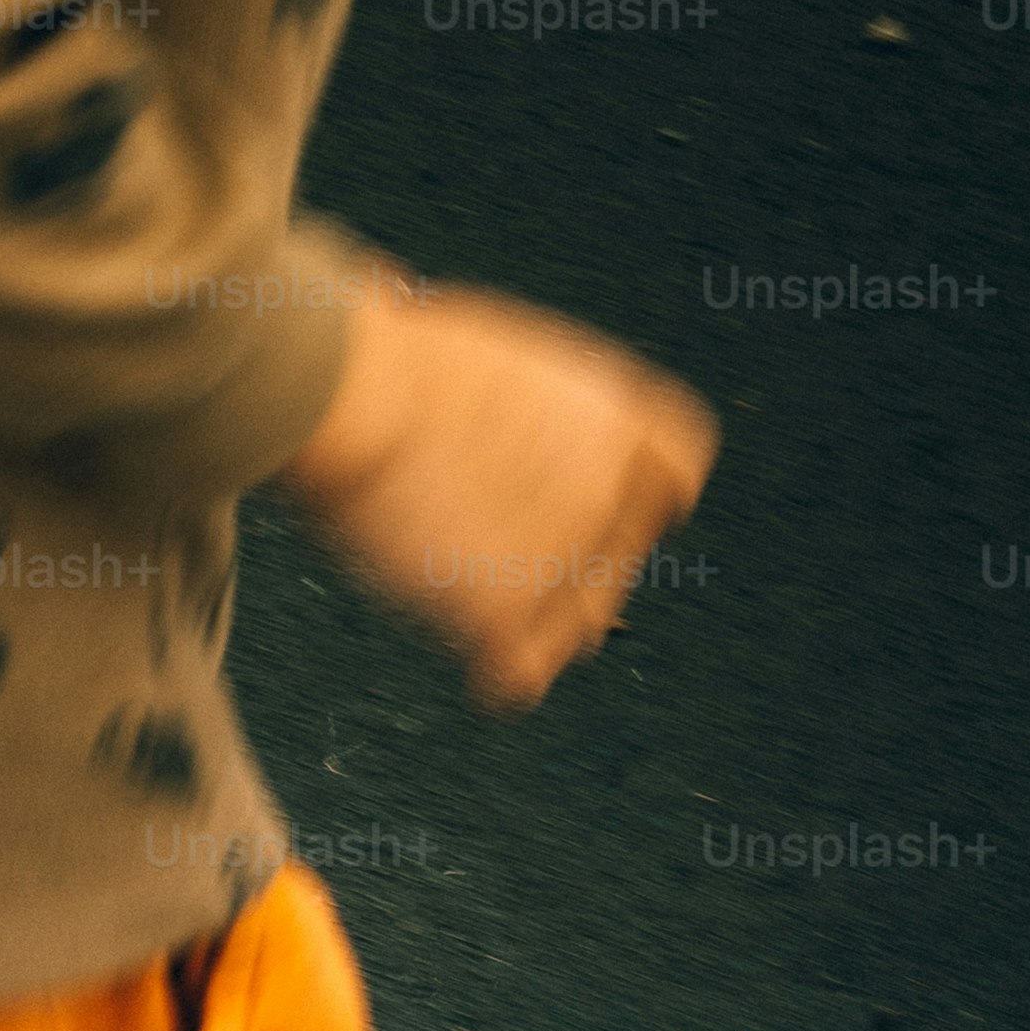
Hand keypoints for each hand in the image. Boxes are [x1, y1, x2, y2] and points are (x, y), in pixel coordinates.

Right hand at [275, 270, 718, 712]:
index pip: (678, 468)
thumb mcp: (485, 358)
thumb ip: (521, 406)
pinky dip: (500, 678)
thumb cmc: (388, 352)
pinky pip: (520, 676)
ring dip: (541, 624)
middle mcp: (606, 489)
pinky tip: (473, 664)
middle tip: (494, 547)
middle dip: (575, 567)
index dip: (647, 497)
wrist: (351, 390)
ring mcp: (561, 557)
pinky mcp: (502, 613)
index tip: (607, 504)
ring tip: (473, 600)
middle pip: (622, 558)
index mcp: (610, 413)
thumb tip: (465, 386)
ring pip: (582, 627)